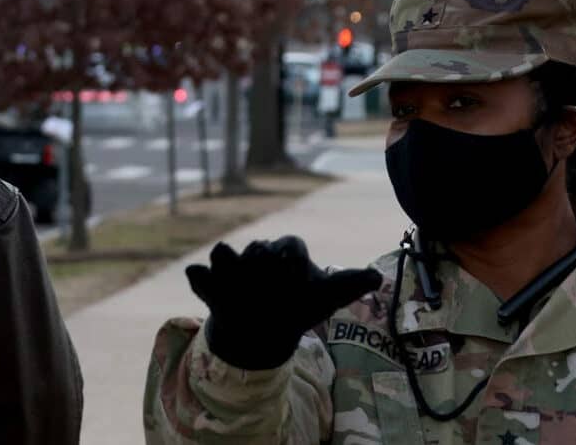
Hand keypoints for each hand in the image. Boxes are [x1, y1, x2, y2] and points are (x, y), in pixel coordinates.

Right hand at [185, 236, 381, 369]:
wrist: (266, 329)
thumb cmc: (299, 306)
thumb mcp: (325, 298)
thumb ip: (348, 284)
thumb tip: (376, 276)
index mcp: (285, 252)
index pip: (290, 246)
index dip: (293, 256)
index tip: (295, 269)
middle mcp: (256, 255)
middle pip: (257, 249)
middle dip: (261, 260)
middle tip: (268, 280)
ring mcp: (231, 270)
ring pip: (223, 254)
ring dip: (226, 261)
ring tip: (230, 273)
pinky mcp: (211, 286)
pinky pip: (198, 276)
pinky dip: (200, 279)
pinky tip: (205, 285)